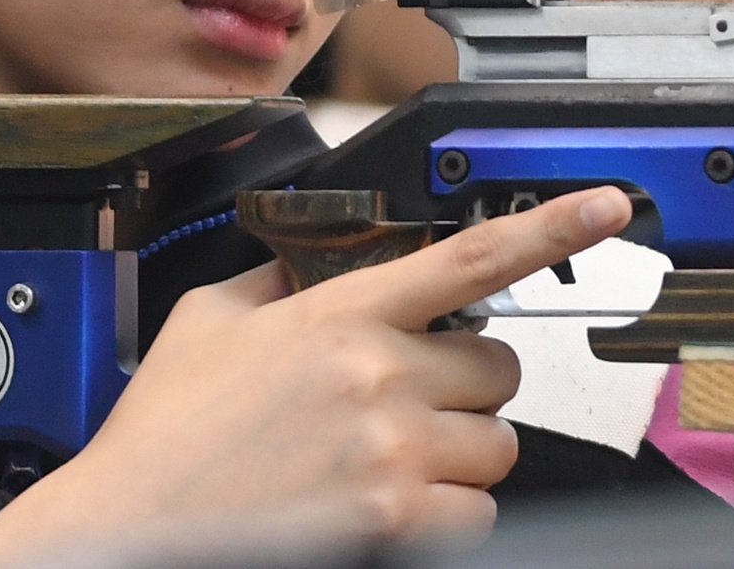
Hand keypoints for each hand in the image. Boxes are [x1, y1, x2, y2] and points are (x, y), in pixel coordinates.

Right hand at [0, 186, 632, 562]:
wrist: (128, 527)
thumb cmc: (164, 436)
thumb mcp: (208, 322)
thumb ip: (276, 281)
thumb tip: (309, 262)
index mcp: (337, 315)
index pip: (469, 257)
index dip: (552, 226)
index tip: (604, 206)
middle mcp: (377, 375)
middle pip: (495, 366)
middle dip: (462, 384)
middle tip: (409, 400)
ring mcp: (393, 450)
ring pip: (497, 444)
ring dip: (460, 453)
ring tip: (391, 459)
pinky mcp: (397, 519)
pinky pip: (478, 512)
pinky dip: (448, 514)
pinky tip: (393, 505)